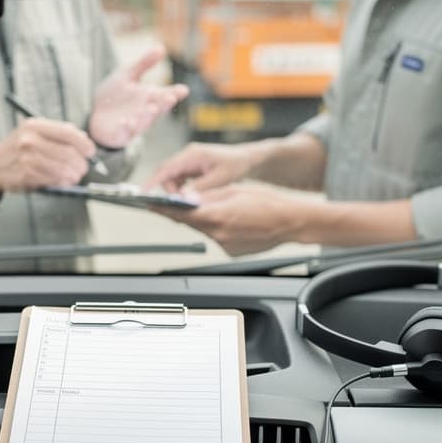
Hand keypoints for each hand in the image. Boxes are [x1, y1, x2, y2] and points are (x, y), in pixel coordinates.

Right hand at [0, 118, 96, 191]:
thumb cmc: (17, 149)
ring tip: (75, 176)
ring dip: (74, 175)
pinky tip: (64, 181)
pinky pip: (53, 180)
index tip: (90, 152)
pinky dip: (63, 182)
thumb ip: (58, 133)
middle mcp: (30, 140)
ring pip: (63, 168)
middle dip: (81, 163)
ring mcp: (28, 158)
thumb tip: (83, 139)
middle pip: (68, 152)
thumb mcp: (34, 132)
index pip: (68, 133)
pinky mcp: (26, 175)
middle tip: (83, 167)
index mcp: (35, 125)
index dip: (84, 144)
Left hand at [88, 46, 189, 148]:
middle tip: (170, 97)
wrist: (93, 112)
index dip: (176, 93)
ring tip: (151, 108)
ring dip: (147, 116)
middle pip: (158, 109)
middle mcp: (145, 112)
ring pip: (143, 122)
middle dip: (164, 104)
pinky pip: (124, 132)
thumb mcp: (127, 75)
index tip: (183, 90)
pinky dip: (125, 128)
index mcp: (150, 97)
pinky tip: (126, 122)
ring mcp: (134, 124)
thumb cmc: (114, 95)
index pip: (166, 95)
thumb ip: (143, 64)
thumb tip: (161, 48)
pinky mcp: (120, 134)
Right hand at [145, 142, 261, 193]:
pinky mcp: (190, 167)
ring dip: (176, 191)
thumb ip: (200, 188)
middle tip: (177, 205)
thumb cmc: (236, 165)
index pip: (167, 168)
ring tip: (190, 201)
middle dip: (169, 191)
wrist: (246, 159)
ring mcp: (188, 161)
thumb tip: (184, 198)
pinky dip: (181, 189)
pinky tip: (192, 195)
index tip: (143, 192)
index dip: (153, 181)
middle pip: (166, 174)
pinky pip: (178, 179)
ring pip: (171, 178)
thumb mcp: (220, 179)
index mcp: (192, 155)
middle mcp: (187, 156)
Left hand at [151, 183, 310, 255]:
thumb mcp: (235, 191)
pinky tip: (234, 222)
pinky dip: (219, 230)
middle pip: (191, 223)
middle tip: (177, 203)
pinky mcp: (231, 252)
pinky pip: (218, 238)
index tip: (150, 205)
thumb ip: (208, 197)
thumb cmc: (268, 203)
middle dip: (184, 213)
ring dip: (205, 221)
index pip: (182, 213)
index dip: (163, 209)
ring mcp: (225, 246)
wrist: (291, 222)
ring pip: (205, 231)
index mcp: (217, 216)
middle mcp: (218, 234)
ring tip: (222, 210)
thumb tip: (188, 198)